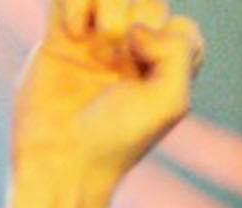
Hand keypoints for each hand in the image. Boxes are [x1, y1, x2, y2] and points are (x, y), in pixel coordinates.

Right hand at [8, 0, 204, 207]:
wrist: (61, 158)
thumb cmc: (118, 139)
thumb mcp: (170, 102)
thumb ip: (179, 50)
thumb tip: (136, 27)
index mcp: (162, 70)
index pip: (181, 27)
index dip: (169, 36)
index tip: (146, 66)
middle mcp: (132, 51)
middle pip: (148, 0)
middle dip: (136, 13)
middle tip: (117, 52)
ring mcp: (95, 41)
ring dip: (107, 1)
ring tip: (93, 38)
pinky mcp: (59, 36)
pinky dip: (74, 3)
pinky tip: (74, 33)